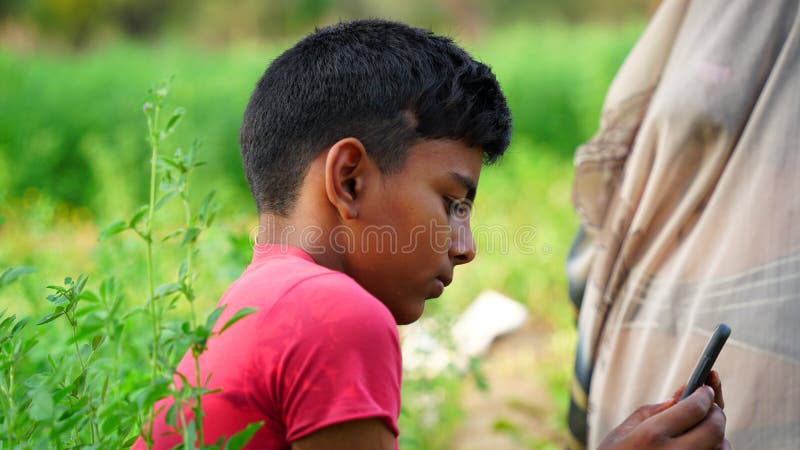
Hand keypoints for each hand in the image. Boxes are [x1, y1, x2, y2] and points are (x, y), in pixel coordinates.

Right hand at [598, 371, 728, 449]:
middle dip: (716, 411)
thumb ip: (655, 411)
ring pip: (722, 446)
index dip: (705, 393)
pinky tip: (703, 444)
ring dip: (718, 434)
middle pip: (714, 427)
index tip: (705, 387)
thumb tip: (683, 394)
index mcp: (651, 435)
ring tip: (703, 428)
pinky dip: (715, 449)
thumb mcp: (624, 432)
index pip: (694, 407)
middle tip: (710, 404)